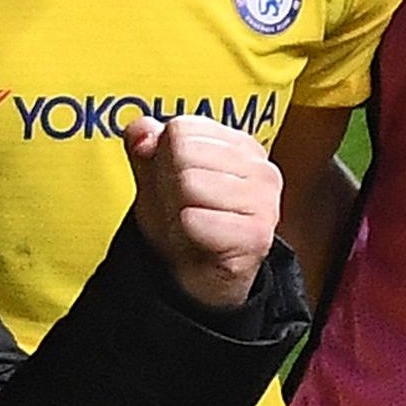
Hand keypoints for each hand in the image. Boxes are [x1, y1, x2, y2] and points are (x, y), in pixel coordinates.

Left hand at [122, 112, 281, 313]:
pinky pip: (195, 220)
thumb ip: (144, 142)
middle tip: (183, 207)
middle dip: (169, 184)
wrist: (196, 276)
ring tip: (191, 223)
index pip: (182, 128)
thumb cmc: (182, 222)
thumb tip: (142, 130)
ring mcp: (264, 201)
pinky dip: (186, 233)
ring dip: (177, 209)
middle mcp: (260, 168)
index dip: (164, 157)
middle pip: (183, 152)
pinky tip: (199, 239)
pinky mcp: (257, 235)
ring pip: (189, 184)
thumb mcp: (154, 174)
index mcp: (240, 145)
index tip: (175, 180)